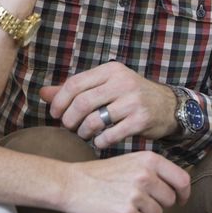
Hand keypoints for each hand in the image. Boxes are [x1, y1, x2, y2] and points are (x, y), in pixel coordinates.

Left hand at [40, 62, 178, 148]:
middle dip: (69, 119)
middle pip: (82, 102)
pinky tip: (99, 142)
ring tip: (84, 135)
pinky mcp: (141, 119)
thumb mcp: (106, 86)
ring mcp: (133, 101)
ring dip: (83, 132)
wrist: (168, 106)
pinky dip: (100, 141)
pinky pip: (111, 134)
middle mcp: (122, 82)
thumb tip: (43, 93)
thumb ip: (75, 90)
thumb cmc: (131, 96)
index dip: (59, 101)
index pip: (75, 83)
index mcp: (110, 70)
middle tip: (69, 128)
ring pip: (94, 120)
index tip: (55, 114)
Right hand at [61, 152, 190, 212]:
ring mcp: (136, 195)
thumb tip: (177, 186)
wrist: (72, 184)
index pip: (182, 179)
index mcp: (149, 160)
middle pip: (170, 200)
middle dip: (159, 204)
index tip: (180, 200)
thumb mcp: (131, 161)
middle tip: (140, 201)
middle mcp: (146, 176)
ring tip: (125, 203)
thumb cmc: (101, 174)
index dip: (184, 193)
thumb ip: (153, 170)